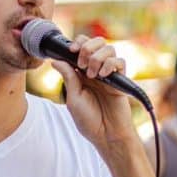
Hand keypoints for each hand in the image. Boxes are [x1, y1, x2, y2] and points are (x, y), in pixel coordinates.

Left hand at [51, 35, 134, 151]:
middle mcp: (96, 70)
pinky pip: (120, 61)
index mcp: (82, 73)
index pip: (81, 47)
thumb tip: (55, 60)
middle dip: (87, 47)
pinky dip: (110, 64)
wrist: (107, 135)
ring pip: (108, 48)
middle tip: (82, 63)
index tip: (71, 50)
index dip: (77, 43)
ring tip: (93, 75)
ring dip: (97, 57)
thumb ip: (68, 77)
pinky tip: (103, 76)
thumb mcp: (73, 98)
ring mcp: (109, 73)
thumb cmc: (89, 120)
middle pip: (96, 42)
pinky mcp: (121, 79)